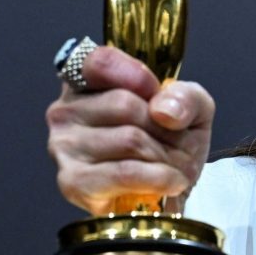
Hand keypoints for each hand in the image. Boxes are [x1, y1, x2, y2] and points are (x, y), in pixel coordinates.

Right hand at [46, 44, 213, 214]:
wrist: (166, 193)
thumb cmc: (169, 143)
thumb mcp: (192, 108)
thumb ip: (186, 96)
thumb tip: (164, 110)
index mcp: (88, 81)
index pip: (99, 62)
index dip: (136, 75)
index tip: (157, 93)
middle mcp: (66, 110)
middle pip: (124, 104)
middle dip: (165, 129)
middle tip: (179, 144)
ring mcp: (64, 146)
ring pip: (129, 139)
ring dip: (167, 156)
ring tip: (176, 165)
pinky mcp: (73, 182)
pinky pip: (125, 173)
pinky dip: (159, 178)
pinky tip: (171, 182)